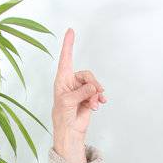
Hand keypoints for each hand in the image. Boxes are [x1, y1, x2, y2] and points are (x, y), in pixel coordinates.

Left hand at [52, 28, 105, 162]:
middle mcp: (71, 83)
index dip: (68, 44)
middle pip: (87, 75)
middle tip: (95, 95)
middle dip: (92, 84)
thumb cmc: (62, 117)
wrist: (70, 132)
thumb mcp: (68, 102)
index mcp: (62, 80)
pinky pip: (97, 92)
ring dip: (96, 94)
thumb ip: (81, 91)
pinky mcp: (89, 98)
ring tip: (94, 104)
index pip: (66, 59)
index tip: (70, 31)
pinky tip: (99, 104)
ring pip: (94, 84)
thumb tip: (94, 87)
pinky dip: (99, 98)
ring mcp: (81, 90)